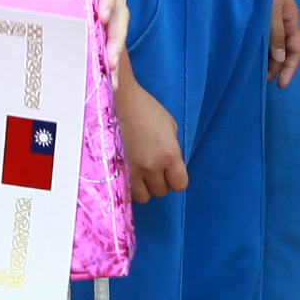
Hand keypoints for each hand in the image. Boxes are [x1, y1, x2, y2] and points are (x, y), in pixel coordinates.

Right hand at [117, 75, 187, 201]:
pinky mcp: (119, 169)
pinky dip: (132, 186)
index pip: (180, 185)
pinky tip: (131, 173)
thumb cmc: (148, 109)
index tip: (171, 172)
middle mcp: (153, 167)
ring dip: (145, 188)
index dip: (176, 180)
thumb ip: (173, 149)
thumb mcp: (170, 127)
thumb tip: (170, 164)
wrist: (121, 102)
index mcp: (170, 155)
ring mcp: (134, 170)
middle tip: (155, 169)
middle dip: (161, 182)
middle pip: (162, 192)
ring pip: (144, 197)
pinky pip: (129, 191)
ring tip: (142, 173)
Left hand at [268, 0, 299, 85]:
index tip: (280, 84)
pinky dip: (264, 49)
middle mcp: (285, 22)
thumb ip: (276, 34)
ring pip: (276, 45)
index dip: (291, 68)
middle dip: (280, 67)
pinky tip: (255, 56)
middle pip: (287, 50)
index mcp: (293, 20)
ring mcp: (275, 19)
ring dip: (271, 60)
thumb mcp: (271, 10)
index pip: (297, 50)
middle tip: (266, 81)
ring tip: (261, 73)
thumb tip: (281, 58)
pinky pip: (267, 37)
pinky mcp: (263, 16)